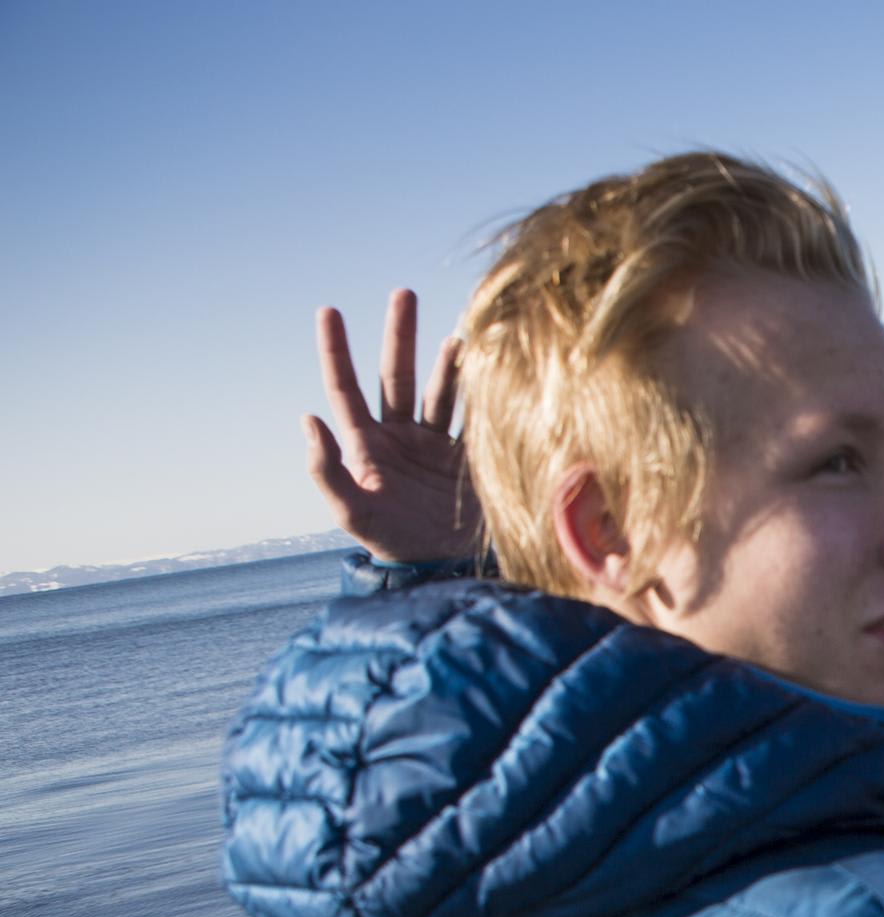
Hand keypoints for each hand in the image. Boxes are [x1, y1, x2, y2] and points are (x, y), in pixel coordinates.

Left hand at [305, 289, 481, 564]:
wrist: (446, 570)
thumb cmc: (393, 544)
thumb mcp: (352, 512)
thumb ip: (326, 470)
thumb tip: (308, 418)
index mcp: (366, 445)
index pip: (346, 388)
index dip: (336, 350)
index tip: (329, 310)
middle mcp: (400, 437)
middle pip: (397, 375)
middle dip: (399, 334)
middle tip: (403, 292)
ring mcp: (437, 445)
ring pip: (442, 390)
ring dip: (448, 362)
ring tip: (459, 338)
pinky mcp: (470, 457)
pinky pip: (476, 415)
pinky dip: (482, 390)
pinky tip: (489, 367)